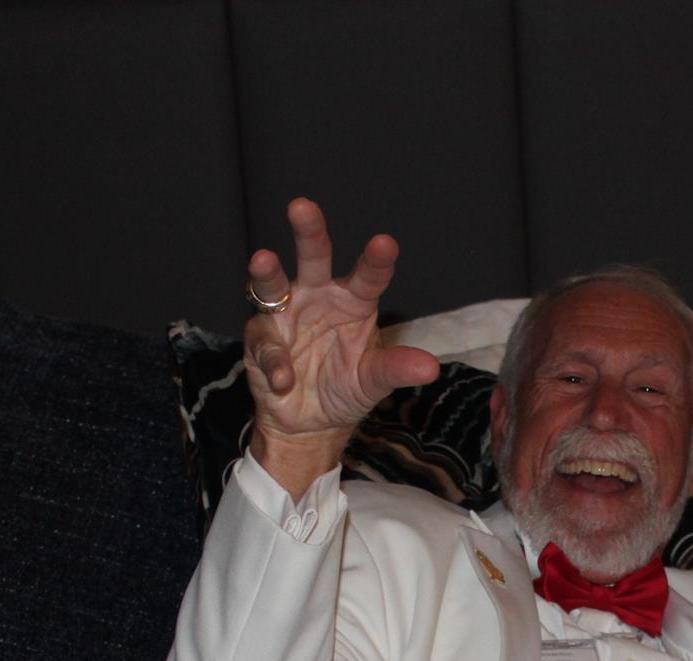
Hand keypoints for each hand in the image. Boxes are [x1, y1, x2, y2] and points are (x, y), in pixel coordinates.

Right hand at [242, 197, 440, 496]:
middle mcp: (317, 297)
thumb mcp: (373, 381)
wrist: (311, 422)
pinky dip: (275, 360)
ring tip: (263, 259)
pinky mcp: (261, 339)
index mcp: (353, 301)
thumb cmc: (346, 387)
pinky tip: (284, 379)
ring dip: (266, 273)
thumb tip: (431, 368)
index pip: (368, 276)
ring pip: (272, 285)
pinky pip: (265, 343)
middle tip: (302, 206)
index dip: (376, 260)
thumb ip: (395, 369)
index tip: (385, 243)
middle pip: (313, 258)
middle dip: (308, 233)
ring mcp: (285, 314)